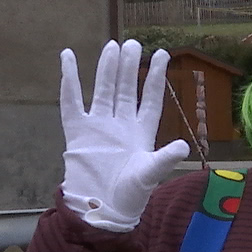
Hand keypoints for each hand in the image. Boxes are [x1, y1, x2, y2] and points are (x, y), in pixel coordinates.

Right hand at [59, 40, 189, 230]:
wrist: (101, 209)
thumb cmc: (130, 195)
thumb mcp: (150, 174)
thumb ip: (165, 158)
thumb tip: (184, 145)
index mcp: (142, 132)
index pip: (150, 98)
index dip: (155, 76)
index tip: (162, 53)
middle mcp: (121, 124)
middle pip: (125, 88)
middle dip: (130, 66)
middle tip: (133, 42)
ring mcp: (99, 126)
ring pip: (103, 90)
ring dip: (107, 69)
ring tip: (113, 46)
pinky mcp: (77, 131)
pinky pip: (71, 101)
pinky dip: (69, 79)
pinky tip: (68, 57)